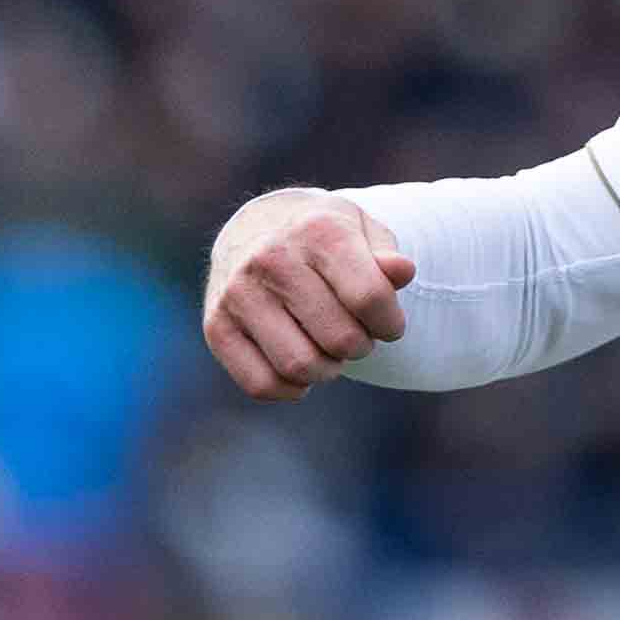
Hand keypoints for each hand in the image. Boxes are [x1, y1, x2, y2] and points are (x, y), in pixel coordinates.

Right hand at [196, 192, 413, 401]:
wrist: (255, 230)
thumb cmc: (321, 240)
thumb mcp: (360, 232)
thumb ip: (385, 256)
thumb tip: (402, 272)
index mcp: (316, 230)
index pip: (369, 299)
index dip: (391, 323)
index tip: (387, 323)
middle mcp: (271, 258)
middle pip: (340, 340)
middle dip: (360, 347)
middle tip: (354, 334)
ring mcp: (238, 294)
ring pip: (301, 367)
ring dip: (328, 370)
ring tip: (327, 349)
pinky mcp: (216, 327)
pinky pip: (262, 385)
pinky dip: (291, 388)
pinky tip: (299, 368)